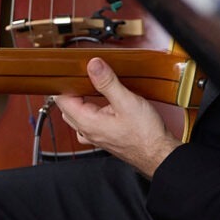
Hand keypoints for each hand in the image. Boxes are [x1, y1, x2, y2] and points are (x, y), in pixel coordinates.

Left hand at [52, 57, 180, 176]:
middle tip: (82, 74)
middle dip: (70, 90)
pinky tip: (102, 105)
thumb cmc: (145, 133)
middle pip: (66, 107)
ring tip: (90, 86)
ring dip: (79, 100)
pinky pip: (88, 123)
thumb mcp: (127, 102)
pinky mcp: (104, 137)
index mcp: (87, 122)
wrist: (158, 154)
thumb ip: (107, 83)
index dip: (63, 83)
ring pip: (77, 116)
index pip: (61, 100)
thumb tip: (92, 65)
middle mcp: (87, 131)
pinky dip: (90, 111)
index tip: (70, 69)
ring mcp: (95, 136)